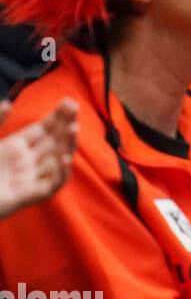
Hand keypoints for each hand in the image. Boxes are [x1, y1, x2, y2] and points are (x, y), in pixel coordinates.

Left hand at [0, 98, 77, 218]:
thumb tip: (7, 103)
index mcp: (15, 147)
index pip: (43, 129)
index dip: (56, 116)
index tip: (69, 102)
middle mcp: (26, 162)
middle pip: (53, 141)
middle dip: (66, 125)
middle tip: (76, 107)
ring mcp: (29, 178)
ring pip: (57, 161)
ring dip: (67, 145)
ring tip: (73, 128)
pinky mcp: (29, 196)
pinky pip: (52, 185)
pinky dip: (60, 174)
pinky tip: (63, 159)